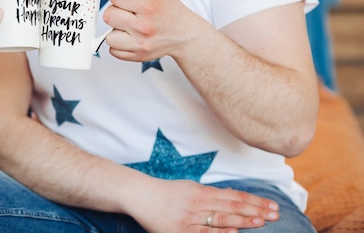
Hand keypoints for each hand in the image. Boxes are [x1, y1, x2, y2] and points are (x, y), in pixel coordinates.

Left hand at [103, 0, 208, 62]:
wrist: (185, 35)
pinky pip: (113, 50)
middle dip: (115, 11)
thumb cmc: (170, 10)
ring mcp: (139, 45)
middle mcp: (143, 28)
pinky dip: (119, 43)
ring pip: (108, 36)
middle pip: (108, 16)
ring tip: (130, 25)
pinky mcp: (136, 57)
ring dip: (116, 30)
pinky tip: (131, 37)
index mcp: (148, 7)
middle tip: (129, 12)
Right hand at [128, 179, 278, 232]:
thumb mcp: (191, 188)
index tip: (272, 205)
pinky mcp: (181, 231)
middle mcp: (199, 203)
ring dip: (243, 221)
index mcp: (203, 192)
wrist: (141, 196)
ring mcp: (191, 218)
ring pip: (221, 219)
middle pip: (232, 207)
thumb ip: (211, 194)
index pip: (235, 197)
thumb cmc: (167, 193)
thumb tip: (233, 196)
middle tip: (275, 214)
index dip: (255, 201)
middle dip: (255, 211)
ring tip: (261, 222)